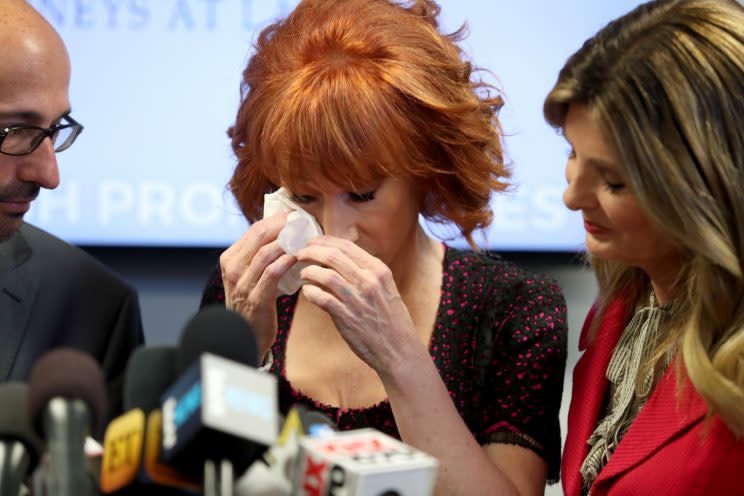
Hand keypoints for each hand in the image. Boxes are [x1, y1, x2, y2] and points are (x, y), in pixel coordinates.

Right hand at [220, 213, 295, 358]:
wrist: (246, 335)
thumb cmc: (254, 302)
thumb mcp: (250, 276)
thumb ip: (260, 256)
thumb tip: (283, 232)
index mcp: (230, 259)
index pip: (254, 230)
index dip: (276, 220)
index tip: (294, 216)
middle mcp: (232, 269)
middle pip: (259, 236)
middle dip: (283, 226)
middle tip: (302, 222)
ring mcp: (242, 284)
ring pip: (265, 253)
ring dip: (287, 242)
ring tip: (304, 237)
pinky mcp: (255, 298)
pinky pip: (271, 274)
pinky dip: (285, 262)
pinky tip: (298, 257)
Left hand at [296, 236, 420, 373]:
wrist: (398, 349)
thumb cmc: (391, 319)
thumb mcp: (386, 288)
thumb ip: (366, 272)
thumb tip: (340, 258)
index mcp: (378, 270)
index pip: (347, 246)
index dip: (325, 240)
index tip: (312, 241)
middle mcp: (369, 281)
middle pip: (333, 256)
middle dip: (311, 251)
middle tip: (300, 253)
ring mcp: (357, 299)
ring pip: (325, 275)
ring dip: (309, 271)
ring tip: (303, 273)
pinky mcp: (347, 317)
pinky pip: (322, 298)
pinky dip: (310, 292)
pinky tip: (307, 292)